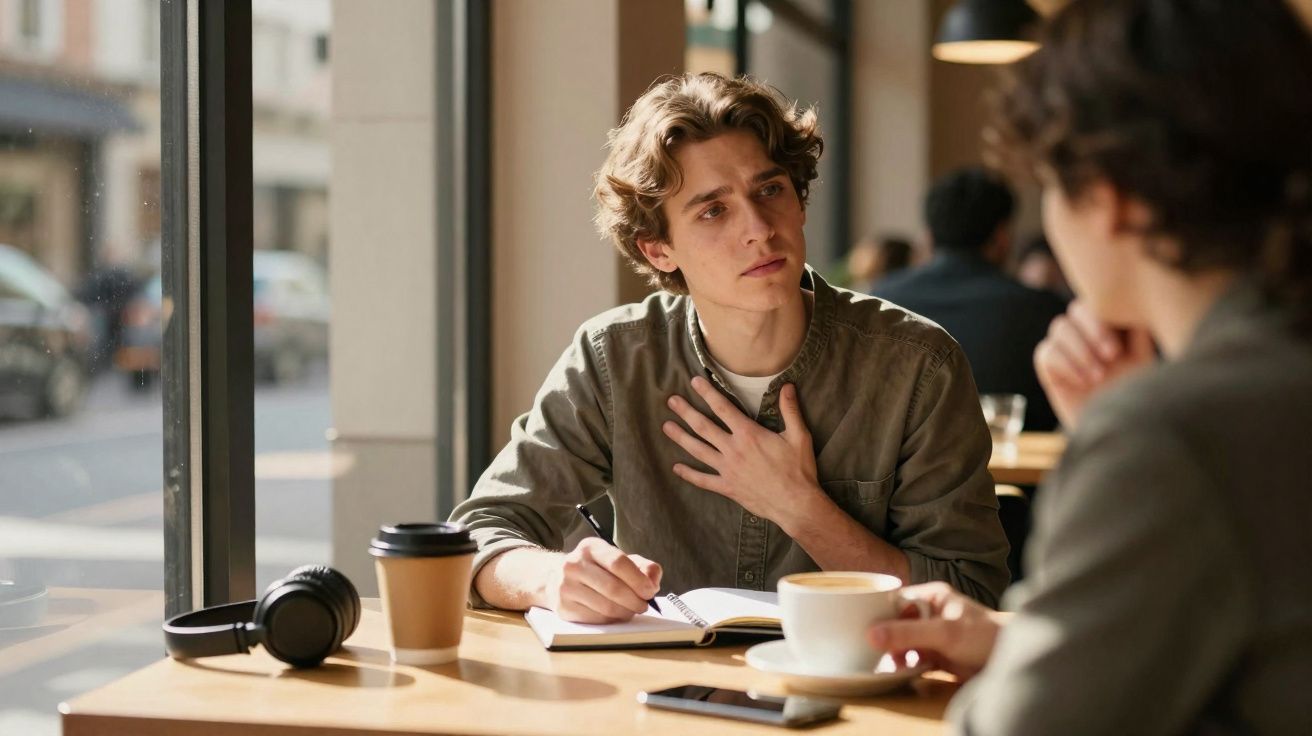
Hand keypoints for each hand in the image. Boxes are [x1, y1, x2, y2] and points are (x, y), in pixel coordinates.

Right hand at [544, 537, 660, 623]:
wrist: (558, 579)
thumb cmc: (597, 570)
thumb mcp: (619, 560)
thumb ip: (643, 567)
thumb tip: (653, 581)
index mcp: (591, 547)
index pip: (618, 562)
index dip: (638, 580)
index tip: (650, 591)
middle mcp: (574, 564)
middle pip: (613, 588)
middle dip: (635, 600)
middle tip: (644, 605)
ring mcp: (566, 587)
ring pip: (606, 607)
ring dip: (625, 612)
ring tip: (631, 610)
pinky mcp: (564, 607)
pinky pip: (596, 619)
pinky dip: (612, 620)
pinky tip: (615, 614)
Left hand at [662, 378, 822, 527]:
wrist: (795, 504)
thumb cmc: (798, 470)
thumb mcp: (798, 436)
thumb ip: (790, 410)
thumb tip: (787, 386)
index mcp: (748, 434)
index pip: (723, 408)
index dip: (707, 393)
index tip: (694, 382)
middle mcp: (733, 449)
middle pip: (703, 427)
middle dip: (686, 412)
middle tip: (671, 401)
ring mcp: (727, 469)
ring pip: (698, 450)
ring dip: (681, 437)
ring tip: (666, 426)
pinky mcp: (727, 487)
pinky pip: (703, 480)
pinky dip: (689, 474)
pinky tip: (676, 468)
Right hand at [867, 582, 1003, 681]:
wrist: (1011, 660)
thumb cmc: (985, 636)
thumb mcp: (944, 632)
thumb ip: (908, 633)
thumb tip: (872, 634)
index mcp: (931, 596)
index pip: (895, 601)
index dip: (880, 614)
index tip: (867, 630)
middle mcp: (929, 613)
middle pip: (896, 623)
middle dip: (886, 638)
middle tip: (880, 651)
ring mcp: (932, 635)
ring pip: (902, 642)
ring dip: (895, 653)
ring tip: (895, 663)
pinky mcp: (937, 655)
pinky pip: (913, 659)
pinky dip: (906, 665)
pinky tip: (905, 671)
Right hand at [1034, 300, 1154, 428]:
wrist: (1118, 431)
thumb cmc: (1135, 397)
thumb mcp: (1143, 365)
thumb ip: (1138, 336)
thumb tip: (1137, 312)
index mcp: (1111, 326)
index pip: (1099, 303)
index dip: (1104, 320)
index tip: (1117, 351)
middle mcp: (1086, 333)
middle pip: (1076, 310)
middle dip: (1092, 331)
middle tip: (1110, 357)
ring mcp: (1066, 348)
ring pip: (1060, 327)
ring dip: (1079, 351)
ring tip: (1098, 377)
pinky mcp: (1049, 367)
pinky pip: (1045, 352)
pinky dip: (1064, 365)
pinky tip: (1082, 383)